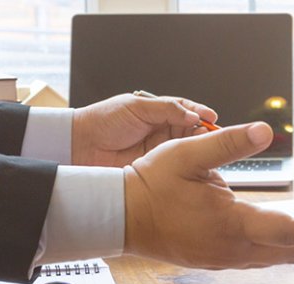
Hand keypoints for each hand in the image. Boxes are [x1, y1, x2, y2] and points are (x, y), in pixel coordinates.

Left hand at [71, 93, 217, 166]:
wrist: (81, 145)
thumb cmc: (104, 120)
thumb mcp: (136, 107)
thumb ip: (166, 109)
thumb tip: (191, 115)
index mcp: (157, 111)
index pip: (186, 110)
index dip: (200, 113)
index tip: (212, 117)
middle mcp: (160, 130)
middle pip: (190, 129)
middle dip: (203, 130)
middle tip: (211, 134)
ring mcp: (157, 149)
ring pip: (185, 147)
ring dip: (196, 146)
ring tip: (203, 147)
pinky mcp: (153, 167)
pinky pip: (173, 164)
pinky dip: (185, 162)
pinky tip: (192, 162)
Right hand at [122, 122, 293, 268]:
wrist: (118, 215)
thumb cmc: (150, 184)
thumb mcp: (189, 153)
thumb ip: (228, 142)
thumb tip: (264, 129)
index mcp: (232, 225)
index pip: (291, 232)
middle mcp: (232, 250)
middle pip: (290, 251)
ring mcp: (223, 259)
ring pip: (275, 258)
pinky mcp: (214, 260)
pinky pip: (258, 258)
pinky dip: (279, 247)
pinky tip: (281, 231)